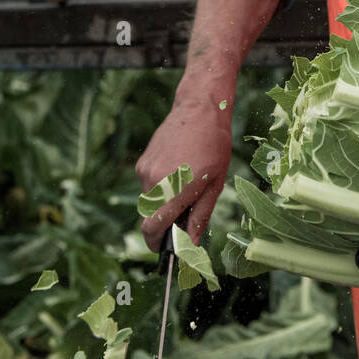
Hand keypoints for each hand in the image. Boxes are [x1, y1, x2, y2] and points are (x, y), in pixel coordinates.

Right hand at [136, 76, 233, 250]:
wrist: (200, 108)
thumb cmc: (215, 145)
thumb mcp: (214, 183)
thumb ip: (200, 216)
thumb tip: (191, 244)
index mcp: (173, 189)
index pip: (152, 229)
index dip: (157, 245)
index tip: (166, 251)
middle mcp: (153, 181)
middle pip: (149, 218)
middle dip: (163, 225)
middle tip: (184, 221)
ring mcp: (145, 170)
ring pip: (149, 202)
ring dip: (163, 205)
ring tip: (186, 189)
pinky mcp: (143, 161)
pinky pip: (148, 185)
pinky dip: (160, 189)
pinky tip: (178, 173)